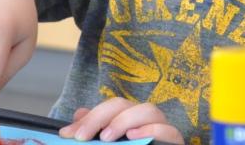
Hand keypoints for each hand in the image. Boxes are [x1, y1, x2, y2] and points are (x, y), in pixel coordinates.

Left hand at [58, 98, 183, 143]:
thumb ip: (96, 132)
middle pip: (123, 105)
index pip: (108, 107)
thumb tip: (79, 115)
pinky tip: (133, 137)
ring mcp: (163, 130)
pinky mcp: (175, 142)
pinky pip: (170, 131)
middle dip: (100, 116)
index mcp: (128, 118)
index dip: (89, 117)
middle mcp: (145, 120)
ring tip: (106, 137)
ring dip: (125, 120)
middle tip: (81, 137)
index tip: (69, 134)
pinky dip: (152, 131)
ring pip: (149, 110)